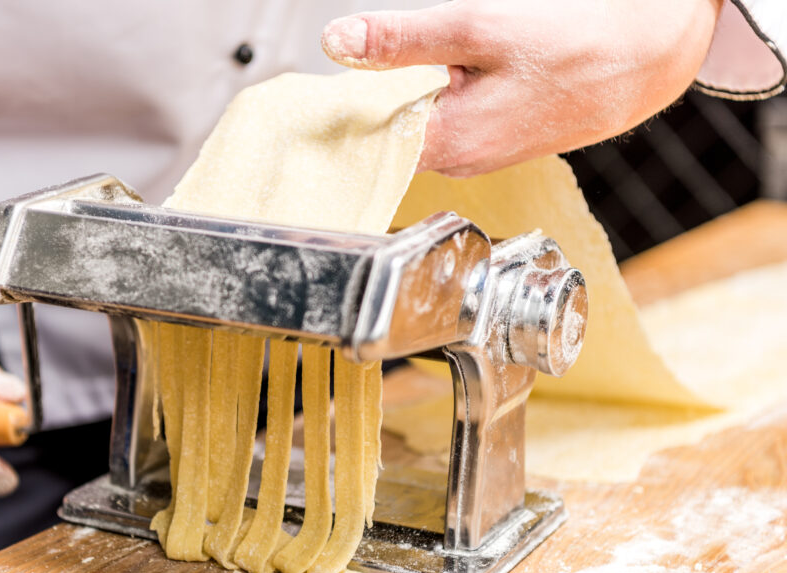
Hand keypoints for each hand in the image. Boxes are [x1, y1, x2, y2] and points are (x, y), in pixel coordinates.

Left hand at [322, 0, 721, 175]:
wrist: (649, 59)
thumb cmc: (577, 46)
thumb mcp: (477, 28)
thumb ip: (401, 40)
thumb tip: (338, 43)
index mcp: (449, 141)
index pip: (365, 144)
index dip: (335, 117)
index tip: (307, 100)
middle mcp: (460, 160)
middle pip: (388, 135)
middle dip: (367, 101)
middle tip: (354, 65)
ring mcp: (479, 154)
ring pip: (418, 126)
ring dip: (403, 96)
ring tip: (414, 65)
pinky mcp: (495, 141)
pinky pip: (446, 123)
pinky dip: (434, 98)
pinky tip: (447, 75)